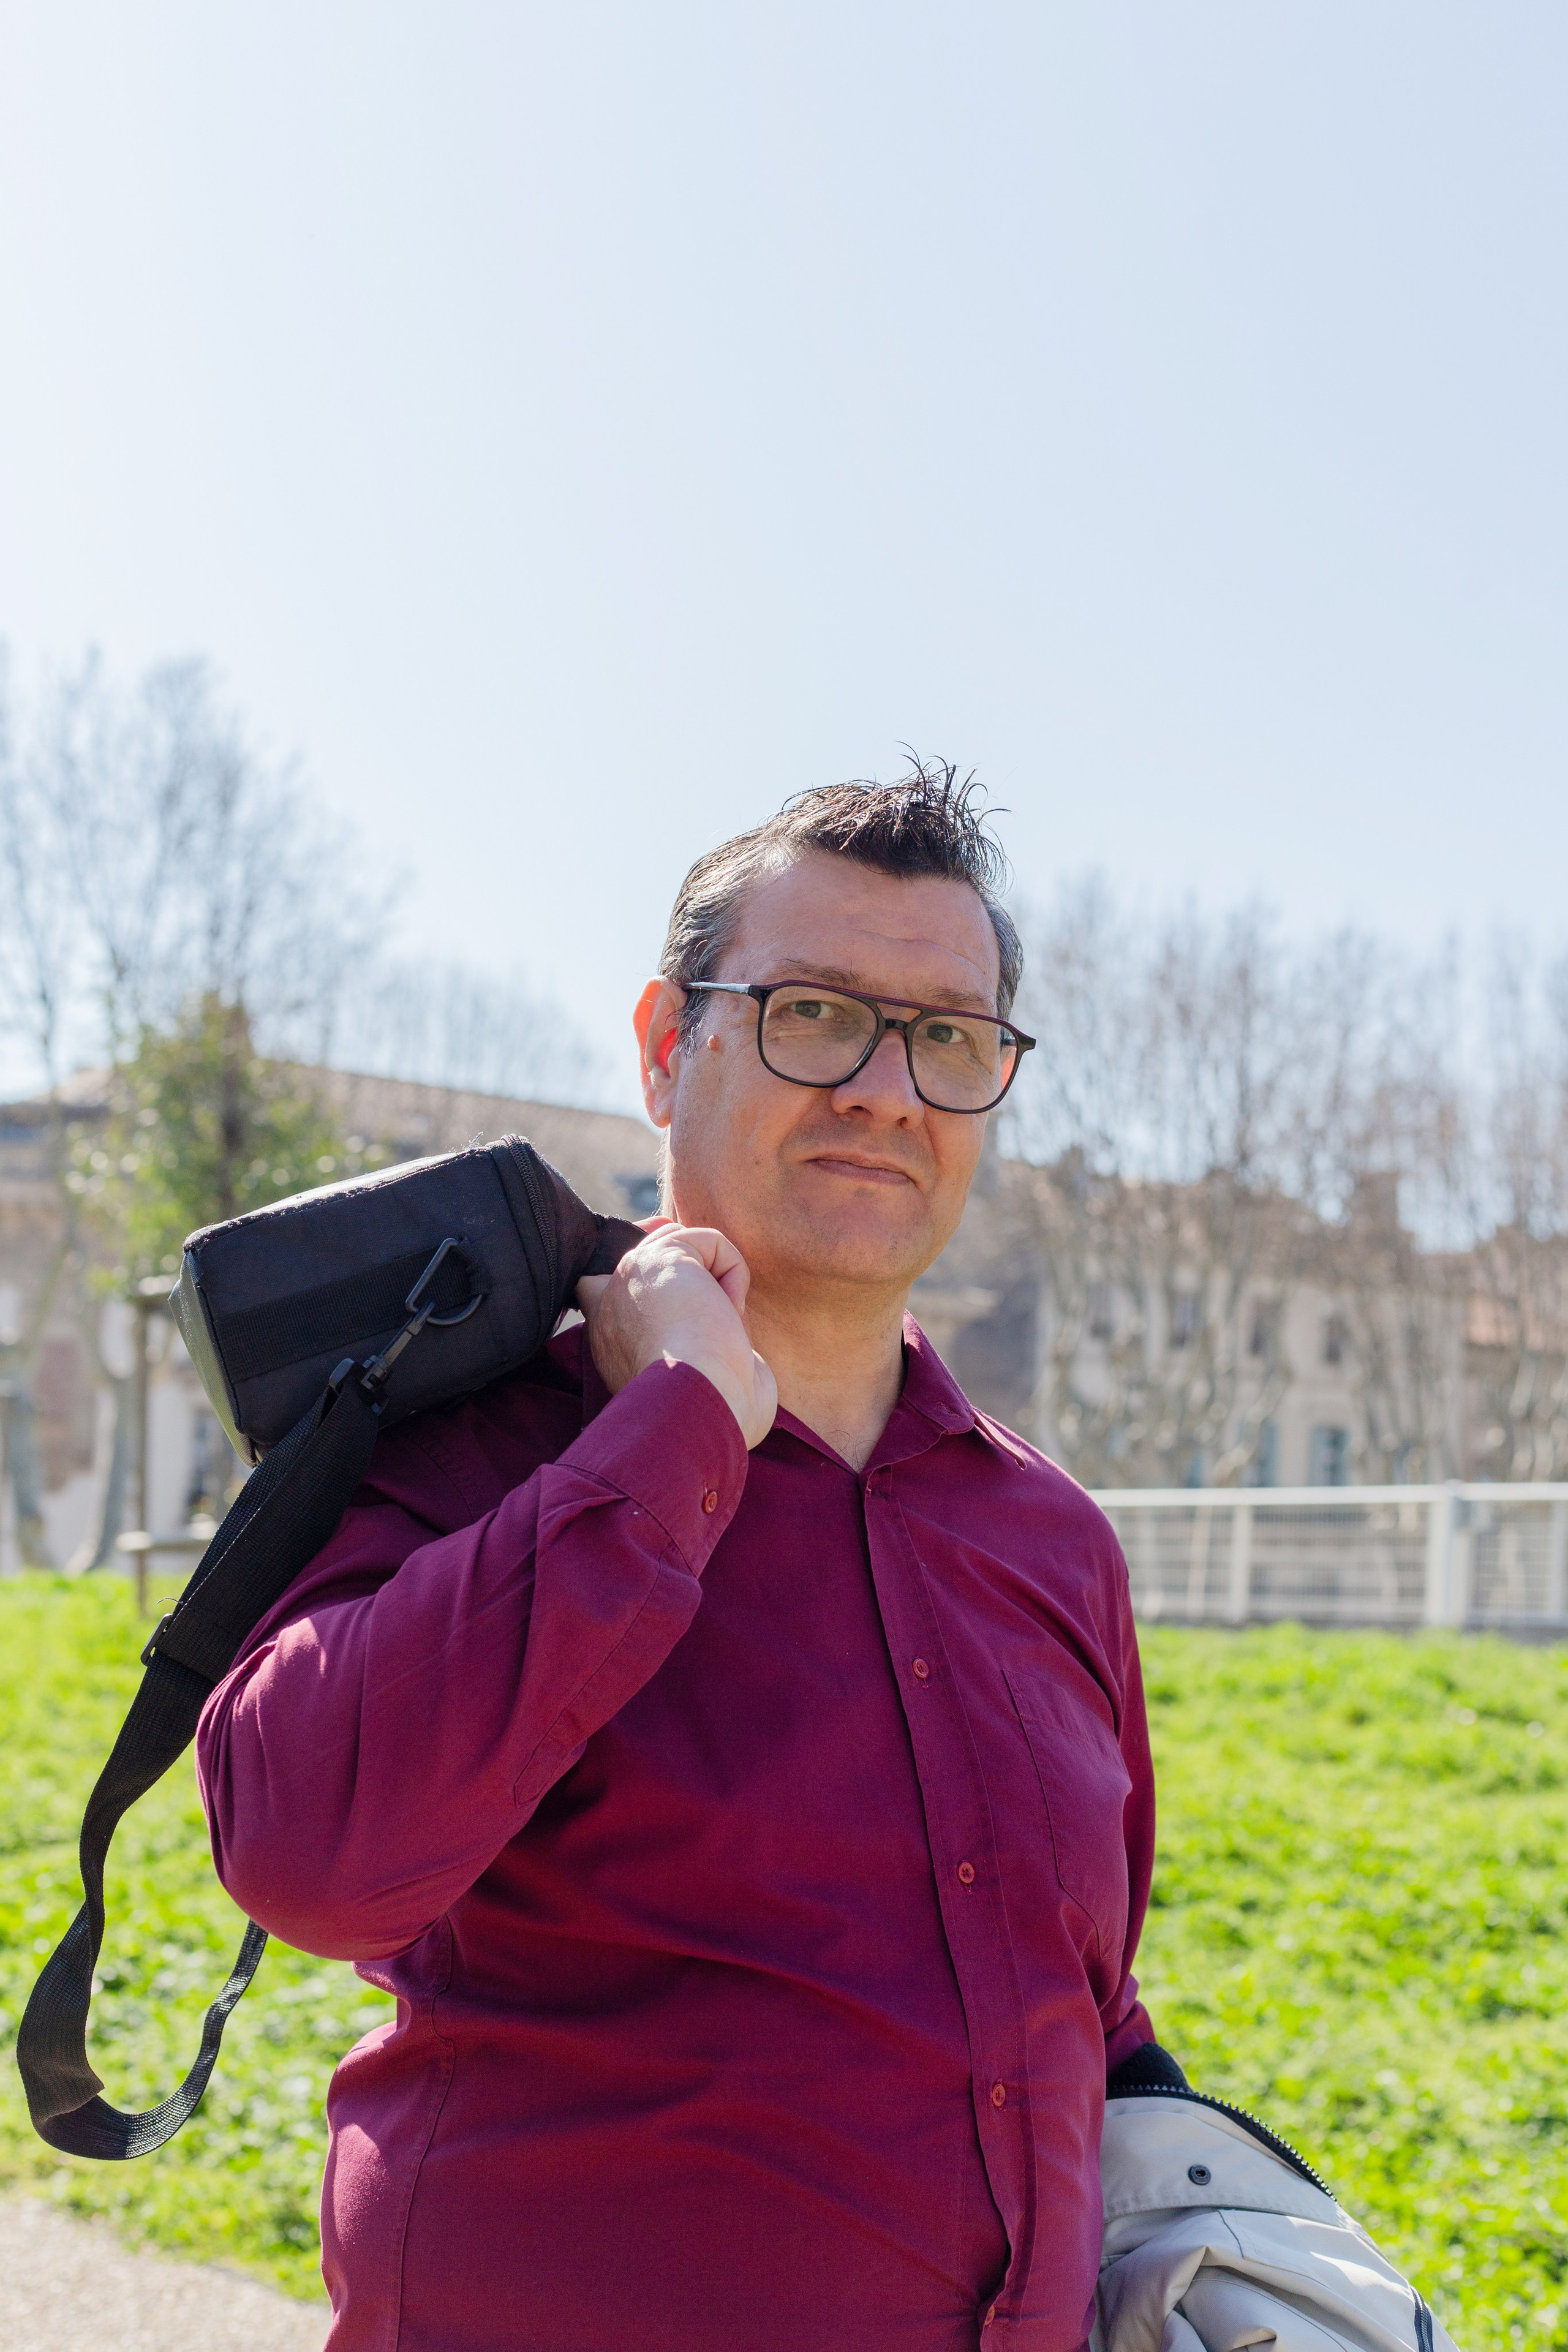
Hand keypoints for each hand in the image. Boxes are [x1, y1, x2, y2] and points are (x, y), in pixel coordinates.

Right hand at [577, 1224, 777, 1449]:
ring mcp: (629, 1279)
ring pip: (682, 1244)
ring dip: (718, 1279)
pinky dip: (733, 1269)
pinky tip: (728, 1308)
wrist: (699, 1405)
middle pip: (650, 1254)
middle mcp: (610, 1308)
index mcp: (611, 1344)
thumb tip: (726, 1313)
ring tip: (721, 1320)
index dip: (641, 1270)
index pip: (596, 1288)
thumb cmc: (712, 1411)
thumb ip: (699, 1343)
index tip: (675, 1276)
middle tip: (716, 1319)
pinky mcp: (658, 1259)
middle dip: (694, 1266)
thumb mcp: (702, 1381)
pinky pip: (708, 1240)